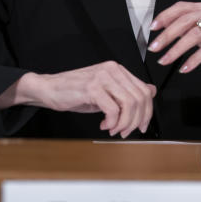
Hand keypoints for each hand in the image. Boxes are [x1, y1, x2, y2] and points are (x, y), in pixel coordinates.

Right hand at [1, 62, 156, 137]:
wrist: (49, 88)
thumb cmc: (76, 92)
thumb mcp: (106, 91)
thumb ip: (127, 91)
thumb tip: (151, 92)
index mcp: (118, 70)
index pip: (144, 90)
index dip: (147, 112)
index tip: (141, 126)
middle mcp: (112, 70)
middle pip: (139, 98)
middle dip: (136, 120)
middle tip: (126, 132)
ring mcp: (102, 77)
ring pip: (129, 104)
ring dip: (124, 123)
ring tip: (114, 129)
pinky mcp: (92, 87)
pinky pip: (113, 109)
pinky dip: (112, 122)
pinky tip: (104, 125)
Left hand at [148, 1, 200, 83]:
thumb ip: (196, 31)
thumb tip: (171, 36)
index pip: (183, 6)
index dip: (166, 16)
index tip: (153, 28)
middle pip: (186, 20)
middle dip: (167, 35)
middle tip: (154, 48)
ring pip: (194, 34)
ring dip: (177, 49)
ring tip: (165, 60)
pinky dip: (194, 59)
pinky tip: (185, 68)